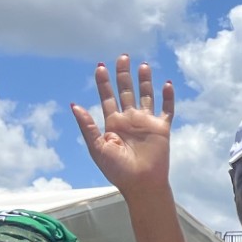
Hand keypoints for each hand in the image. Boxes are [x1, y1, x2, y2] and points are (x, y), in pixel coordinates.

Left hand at [72, 55, 175, 196]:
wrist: (141, 185)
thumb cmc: (117, 170)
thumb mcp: (96, 148)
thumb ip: (87, 126)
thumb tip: (74, 105)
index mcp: (112, 123)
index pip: (107, 97)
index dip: (103, 82)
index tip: (100, 67)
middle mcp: (129, 119)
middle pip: (126, 91)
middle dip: (124, 74)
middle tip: (123, 57)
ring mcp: (146, 123)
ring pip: (146, 96)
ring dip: (144, 81)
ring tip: (143, 65)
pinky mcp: (162, 129)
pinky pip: (167, 110)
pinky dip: (168, 97)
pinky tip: (166, 84)